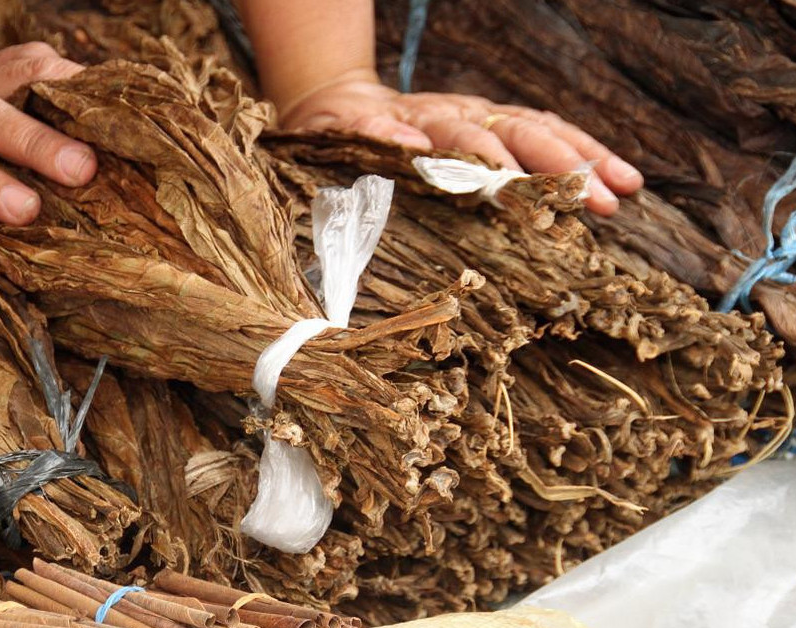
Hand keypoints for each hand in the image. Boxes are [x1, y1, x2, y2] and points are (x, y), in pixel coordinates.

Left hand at [280, 76, 642, 215]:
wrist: (337, 106)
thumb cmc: (329, 136)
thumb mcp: (327, 138)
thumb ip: (365, 140)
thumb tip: (409, 146)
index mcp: (415, 121)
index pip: (458, 138)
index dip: (484, 159)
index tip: (508, 180)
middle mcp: (457, 114)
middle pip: (513, 133)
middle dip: (553, 164)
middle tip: (590, 198)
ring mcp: (480, 118)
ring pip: (540, 130)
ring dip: (583, 161)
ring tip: (623, 192)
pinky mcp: (496, 125)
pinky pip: (548, 133)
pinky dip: (587, 155)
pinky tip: (624, 180)